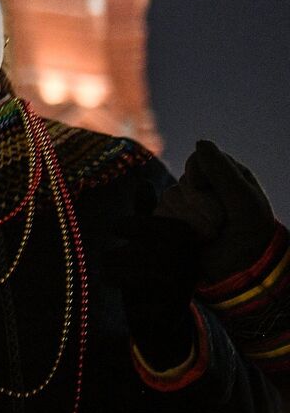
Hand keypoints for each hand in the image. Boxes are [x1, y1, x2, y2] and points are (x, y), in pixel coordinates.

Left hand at [100, 212, 200, 368]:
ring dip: (115, 275)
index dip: (130, 225)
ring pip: (139, 276)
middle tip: (106, 260)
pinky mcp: (172, 311)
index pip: (155, 226)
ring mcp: (182, 288)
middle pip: (143, 251)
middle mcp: (189, 261)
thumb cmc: (153, 272)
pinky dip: (131, 304)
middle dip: (116, 255)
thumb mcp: (151, 241)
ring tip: (109, 276)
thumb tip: (143, 181)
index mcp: (187, 239)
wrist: (166, 321)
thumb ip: (146, 214)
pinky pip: (141, 304)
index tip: (115, 229)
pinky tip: (132, 303)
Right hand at [157, 140, 278, 282]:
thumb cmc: (251, 234)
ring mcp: (186, 204)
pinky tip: (189, 237)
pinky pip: (160, 215)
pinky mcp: (171, 222)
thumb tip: (199, 141)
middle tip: (218, 224)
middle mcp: (203, 186)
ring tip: (208, 235)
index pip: (198, 160)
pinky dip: (174, 227)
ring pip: (170, 199)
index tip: (211, 192)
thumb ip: (223, 172)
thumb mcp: (245, 202)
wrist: (241, 271)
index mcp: (225, 175)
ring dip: (189, 220)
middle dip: (200, 204)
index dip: (201, 175)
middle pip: (183, 182)